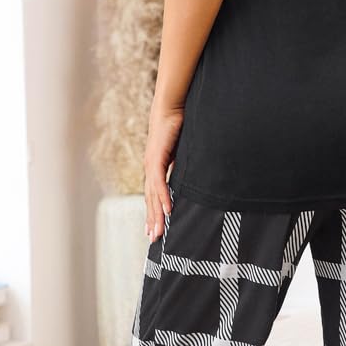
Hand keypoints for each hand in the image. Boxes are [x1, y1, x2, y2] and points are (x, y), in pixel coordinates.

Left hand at [144, 104, 182, 241]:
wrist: (170, 106)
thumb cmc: (178, 124)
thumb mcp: (184, 150)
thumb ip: (185, 164)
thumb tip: (195, 174)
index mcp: (156, 168)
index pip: (154, 195)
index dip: (155, 212)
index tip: (155, 228)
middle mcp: (151, 169)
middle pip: (151, 200)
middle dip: (153, 220)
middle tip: (153, 239)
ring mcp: (152, 164)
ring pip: (153, 196)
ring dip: (156, 215)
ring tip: (158, 232)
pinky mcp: (157, 158)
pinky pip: (160, 183)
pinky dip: (164, 197)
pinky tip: (167, 210)